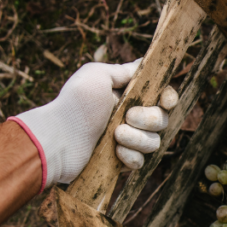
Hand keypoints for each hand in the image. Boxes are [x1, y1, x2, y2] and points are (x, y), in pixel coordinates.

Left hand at [9, 61, 177, 189]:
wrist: (57, 139)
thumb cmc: (75, 104)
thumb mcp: (96, 75)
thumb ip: (123, 70)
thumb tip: (142, 64)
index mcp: (125, 95)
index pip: (161, 96)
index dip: (168, 98)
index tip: (165, 100)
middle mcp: (129, 117)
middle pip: (162, 119)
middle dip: (150, 118)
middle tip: (128, 116)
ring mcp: (126, 141)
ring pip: (154, 142)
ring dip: (138, 138)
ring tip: (116, 134)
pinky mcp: (120, 162)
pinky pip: (141, 162)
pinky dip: (130, 157)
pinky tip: (115, 152)